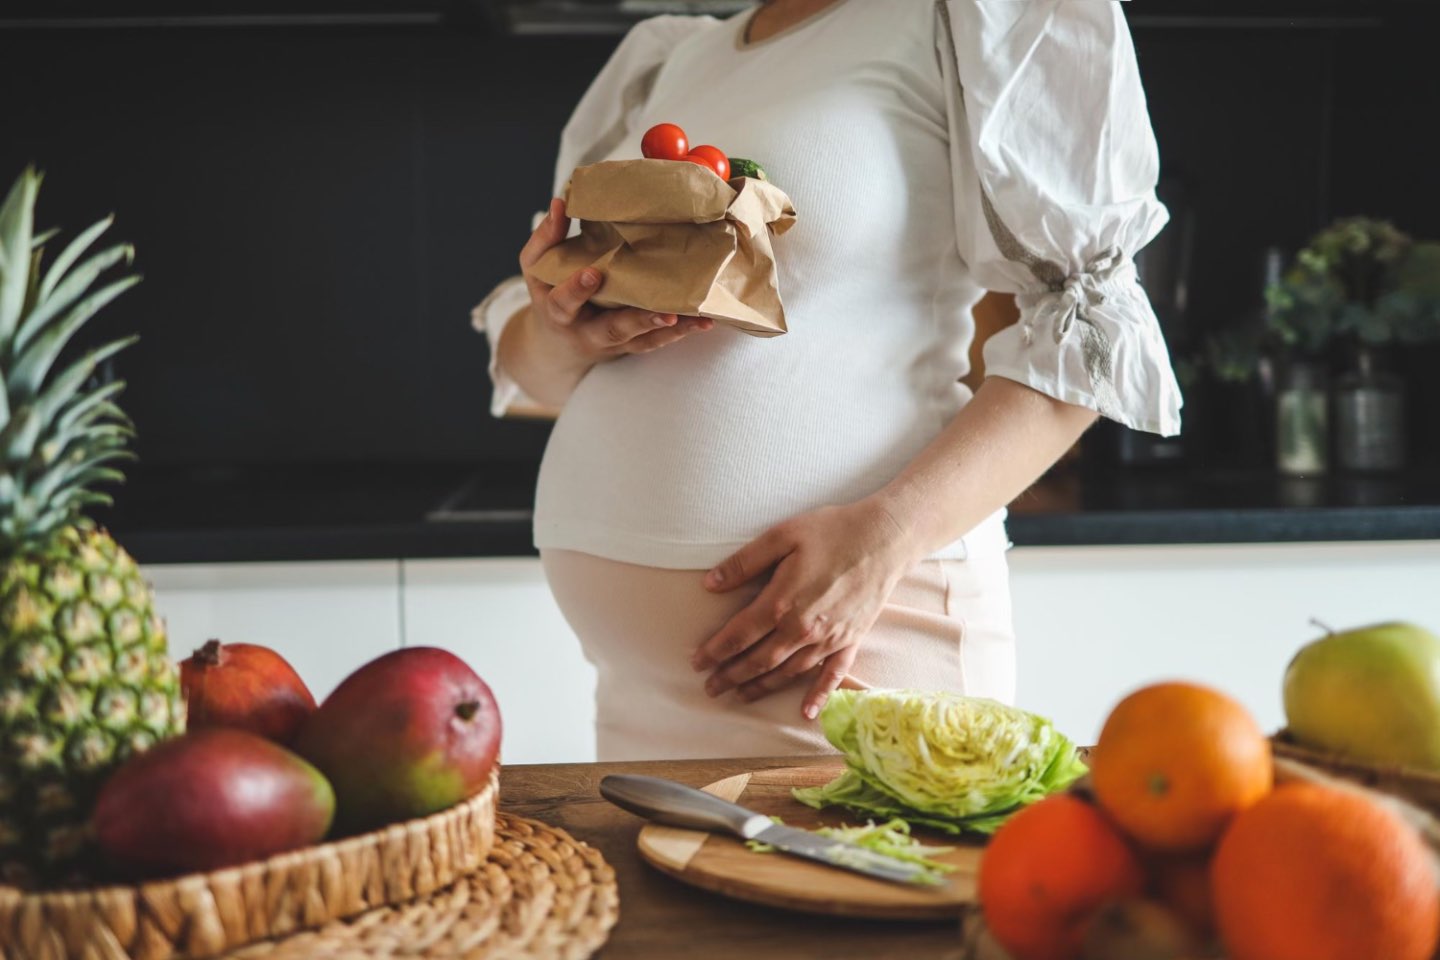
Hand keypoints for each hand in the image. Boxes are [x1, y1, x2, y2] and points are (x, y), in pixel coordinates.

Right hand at [519, 197, 713, 373]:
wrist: (557, 346)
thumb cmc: (549, 295)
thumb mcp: (536, 268)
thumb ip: (546, 238)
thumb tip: (560, 201)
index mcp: (559, 312)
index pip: (564, 303)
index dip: (577, 290)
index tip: (593, 274)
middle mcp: (587, 333)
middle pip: (613, 330)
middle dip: (639, 321)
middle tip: (664, 312)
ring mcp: (613, 343)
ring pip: (642, 341)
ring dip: (669, 330)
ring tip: (695, 319)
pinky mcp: (632, 345)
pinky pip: (657, 342)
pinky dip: (681, 333)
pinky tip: (703, 322)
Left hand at [690, 497, 920, 719]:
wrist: (884, 539)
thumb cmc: (831, 532)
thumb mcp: (781, 536)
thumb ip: (744, 563)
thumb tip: (710, 584)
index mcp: (781, 603)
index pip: (739, 635)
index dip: (715, 651)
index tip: (698, 662)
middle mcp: (802, 629)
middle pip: (759, 661)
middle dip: (731, 676)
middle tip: (711, 687)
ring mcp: (828, 639)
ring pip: (788, 672)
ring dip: (762, 687)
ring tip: (740, 696)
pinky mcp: (850, 640)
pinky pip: (832, 675)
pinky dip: (819, 696)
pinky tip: (807, 712)